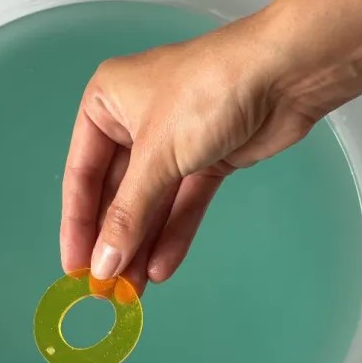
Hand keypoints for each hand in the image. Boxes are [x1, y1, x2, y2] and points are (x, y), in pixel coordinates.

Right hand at [59, 11, 318, 294]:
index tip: (75, 267)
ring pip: (151, 201)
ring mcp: (173, 140)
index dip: (78, 225)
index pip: (81, 175)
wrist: (286, 73)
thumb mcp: (157, 155)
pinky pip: (184, 201)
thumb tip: (102, 264)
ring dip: (143, 243)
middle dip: (115, 239)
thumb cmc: (209, 91)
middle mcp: (134, 120)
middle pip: (117, 192)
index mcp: (106, 104)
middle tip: (107, 286)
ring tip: (135, 289)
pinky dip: (175, 231)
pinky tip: (163, 266)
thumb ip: (128, 214)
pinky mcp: (208, 157)